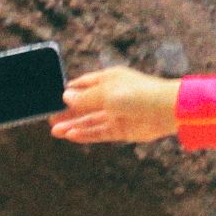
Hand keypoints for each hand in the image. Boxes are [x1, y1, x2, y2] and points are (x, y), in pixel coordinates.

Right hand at [52, 66, 181, 144]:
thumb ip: (84, 98)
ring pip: (91, 120)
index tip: (53, 99)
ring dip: (74, 125)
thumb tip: (65, 97)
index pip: (84, 84)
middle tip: (50, 119)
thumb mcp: (106, 93)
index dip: (69, 91)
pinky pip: (100, 132)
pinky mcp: (123, 129)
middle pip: (85, 105)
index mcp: (109, 79)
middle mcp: (112, 96)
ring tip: (55, 131)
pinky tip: (72, 136)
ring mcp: (117, 113)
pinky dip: (86, 134)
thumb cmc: (138, 94)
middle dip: (68, 112)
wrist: (166, 110)